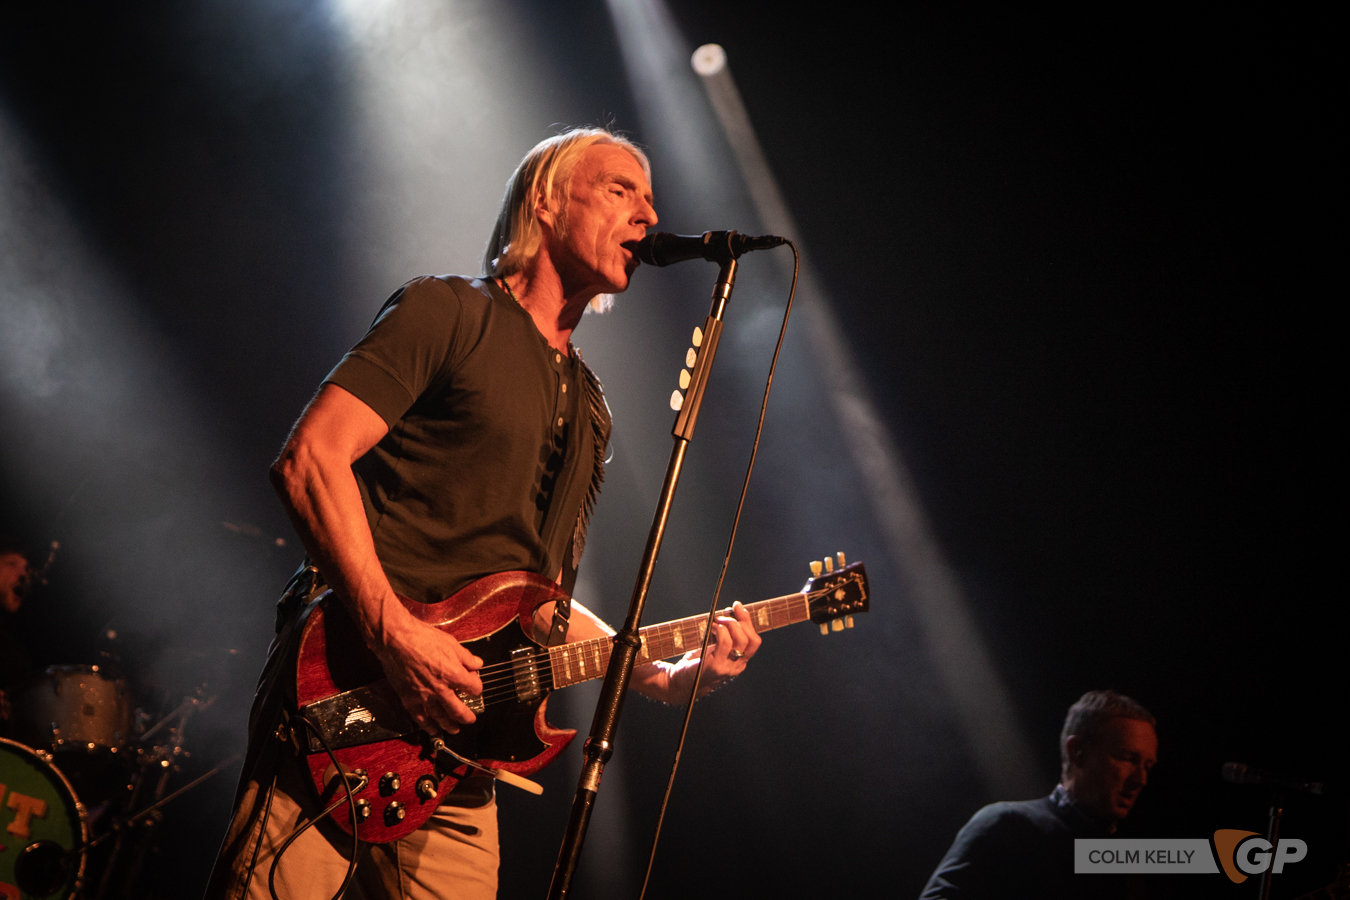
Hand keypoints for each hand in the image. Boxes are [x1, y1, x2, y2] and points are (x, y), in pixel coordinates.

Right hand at [378, 619, 483, 734]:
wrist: (395, 639)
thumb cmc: (422, 637)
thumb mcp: (451, 643)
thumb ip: (466, 657)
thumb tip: (477, 664)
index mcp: (454, 674)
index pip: (473, 688)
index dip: (476, 687)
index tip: (474, 687)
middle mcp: (441, 689)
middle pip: (458, 710)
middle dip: (466, 717)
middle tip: (470, 720)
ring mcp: (424, 696)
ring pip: (440, 717)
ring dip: (449, 725)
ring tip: (454, 729)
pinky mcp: (408, 698)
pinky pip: (420, 717)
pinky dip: (427, 725)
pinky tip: (432, 730)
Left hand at [646, 601, 761, 702]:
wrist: (681, 682)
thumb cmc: (698, 662)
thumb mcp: (714, 647)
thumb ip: (724, 634)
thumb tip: (729, 612)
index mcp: (740, 661)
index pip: (754, 641)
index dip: (748, 622)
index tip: (737, 607)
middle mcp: (737, 666)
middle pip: (751, 640)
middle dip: (740, 621)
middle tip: (724, 614)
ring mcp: (727, 667)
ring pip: (740, 640)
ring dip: (728, 625)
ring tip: (715, 622)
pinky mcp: (716, 666)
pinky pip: (725, 642)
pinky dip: (719, 630)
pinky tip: (711, 627)